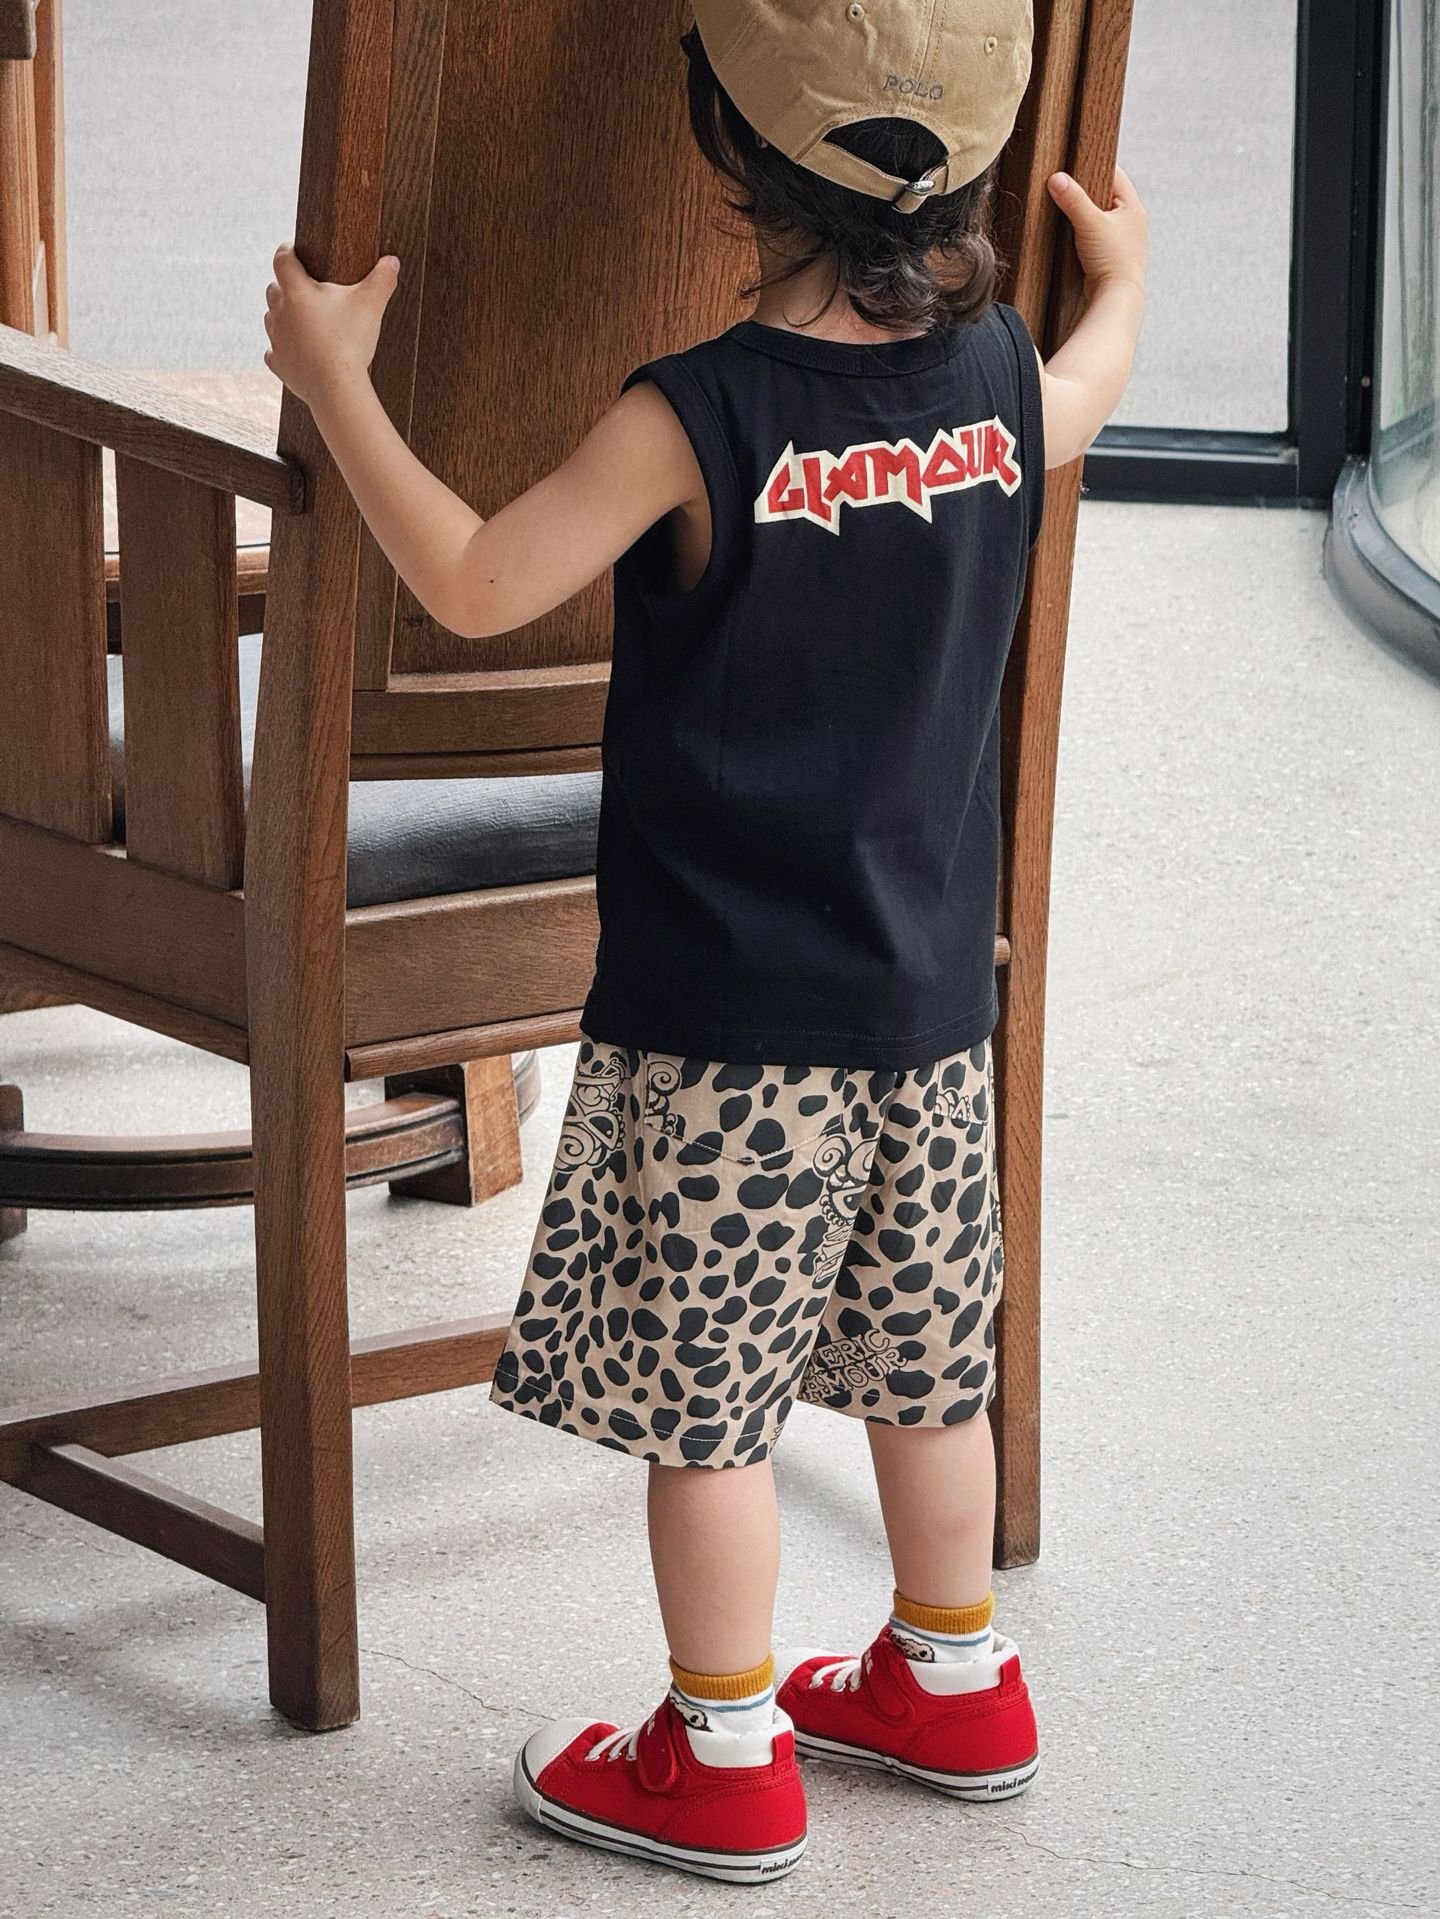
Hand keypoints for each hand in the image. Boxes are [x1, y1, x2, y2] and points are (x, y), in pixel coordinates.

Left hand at [263, 243, 399, 406]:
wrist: (337, 388)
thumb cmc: (350, 342)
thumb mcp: (371, 305)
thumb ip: (382, 279)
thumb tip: (391, 261)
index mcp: (297, 292)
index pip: (282, 258)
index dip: (288, 249)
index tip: (295, 249)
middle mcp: (280, 312)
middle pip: (274, 288)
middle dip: (287, 285)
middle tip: (307, 289)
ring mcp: (276, 339)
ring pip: (271, 318)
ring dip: (284, 316)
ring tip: (305, 321)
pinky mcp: (279, 364)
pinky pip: (274, 352)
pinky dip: (284, 349)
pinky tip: (297, 351)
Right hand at [1048, 165, 1147, 294]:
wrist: (1117, 298)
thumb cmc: (1112, 261)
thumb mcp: (1089, 224)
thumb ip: (1073, 200)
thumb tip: (1055, 178)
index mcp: (1134, 207)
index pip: (1115, 174)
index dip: (1094, 168)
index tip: (1074, 166)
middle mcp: (1133, 221)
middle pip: (1107, 195)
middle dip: (1088, 193)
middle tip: (1068, 189)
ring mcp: (1124, 240)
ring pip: (1102, 217)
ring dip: (1087, 216)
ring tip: (1070, 214)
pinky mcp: (1114, 256)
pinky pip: (1099, 236)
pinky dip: (1087, 234)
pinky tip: (1075, 238)